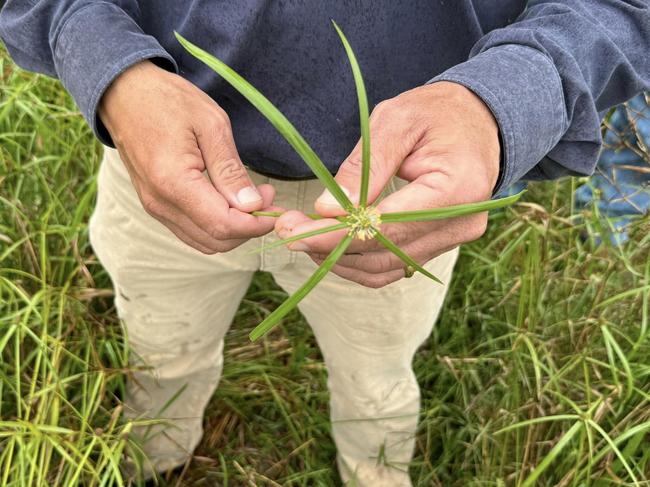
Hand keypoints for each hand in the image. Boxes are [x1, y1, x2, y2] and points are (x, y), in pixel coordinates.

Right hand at [99, 60, 277, 253]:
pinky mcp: (156, 206)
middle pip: (216, 240)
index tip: (277, 204)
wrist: (124, 93)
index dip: (256, 223)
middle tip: (267, 195)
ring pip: (205, 241)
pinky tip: (230, 200)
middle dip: (249, 227)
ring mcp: (155, 208)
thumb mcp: (211, 124)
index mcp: (173, 182)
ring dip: (234, 228)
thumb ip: (231, 170)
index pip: (223, 225)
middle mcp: (160, 204)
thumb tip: (253, 205)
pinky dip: (217, 225)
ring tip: (252, 197)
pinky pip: (192, 231)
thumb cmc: (168, 100)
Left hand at [275, 81, 500, 287]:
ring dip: (341, 258)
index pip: (386, 228)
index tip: (293, 231)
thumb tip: (325, 210)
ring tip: (304, 237)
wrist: (478, 121)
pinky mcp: (442, 244)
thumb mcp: (397, 120)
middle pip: (383, 252)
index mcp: (456, 188)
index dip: (336, 235)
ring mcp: (454, 239)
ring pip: (386, 267)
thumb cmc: (437, 113)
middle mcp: (461, 223)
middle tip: (287, 231)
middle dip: (329, 246)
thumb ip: (364, 167)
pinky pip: (395, 265)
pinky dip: (360, 261)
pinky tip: (332, 245)